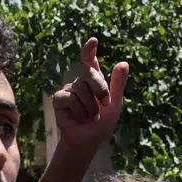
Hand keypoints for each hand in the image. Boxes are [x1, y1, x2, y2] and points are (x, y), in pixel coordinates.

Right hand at [51, 38, 127, 152]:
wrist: (88, 140)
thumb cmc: (102, 123)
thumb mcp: (115, 103)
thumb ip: (117, 84)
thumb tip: (123, 63)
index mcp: (94, 81)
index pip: (89, 61)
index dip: (89, 50)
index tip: (93, 40)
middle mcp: (80, 82)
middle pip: (90, 74)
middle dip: (100, 89)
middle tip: (105, 104)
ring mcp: (68, 90)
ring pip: (80, 89)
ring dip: (90, 107)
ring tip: (91, 117)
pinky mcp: (58, 99)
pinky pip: (69, 98)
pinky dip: (78, 110)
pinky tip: (78, 117)